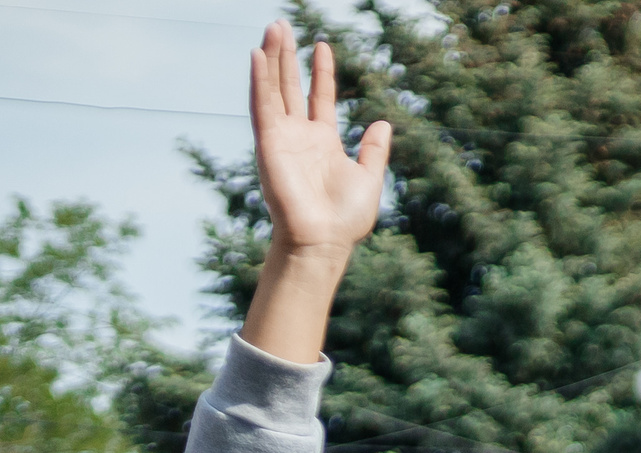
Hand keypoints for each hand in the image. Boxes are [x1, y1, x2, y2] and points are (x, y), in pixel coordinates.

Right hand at [250, 22, 390, 261]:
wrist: (324, 240)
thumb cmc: (345, 217)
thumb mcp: (369, 177)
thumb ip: (374, 150)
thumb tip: (384, 124)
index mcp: (323, 141)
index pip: (320, 97)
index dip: (321, 72)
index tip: (322, 44)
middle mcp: (299, 135)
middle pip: (291, 86)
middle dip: (287, 56)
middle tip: (282, 24)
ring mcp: (282, 137)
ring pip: (274, 88)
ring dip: (271, 58)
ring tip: (273, 28)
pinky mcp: (268, 143)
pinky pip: (262, 105)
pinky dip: (259, 80)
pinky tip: (256, 55)